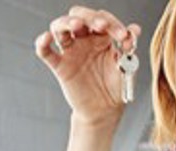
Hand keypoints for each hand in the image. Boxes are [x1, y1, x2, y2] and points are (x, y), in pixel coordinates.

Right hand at [34, 6, 140, 125]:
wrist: (105, 109)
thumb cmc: (115, 85)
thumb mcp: (126, 66)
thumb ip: (128, 48)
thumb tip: (134, 29)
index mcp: (102, 37)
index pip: (102, 19)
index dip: (112, 23)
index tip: (123, 35)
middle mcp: (84, 40)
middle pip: (79, 17)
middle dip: (90, 17)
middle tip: (102, 26)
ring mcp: (71, 51)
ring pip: (60, 28)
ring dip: (67, 22)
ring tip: (77, 25)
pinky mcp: (60, 66)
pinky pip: (46, 52)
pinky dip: (42, 43)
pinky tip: (47, 38)